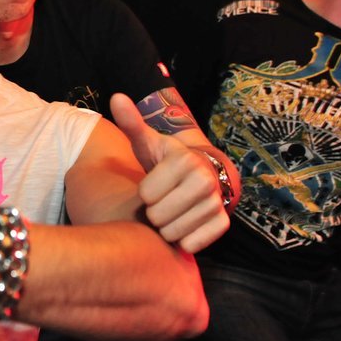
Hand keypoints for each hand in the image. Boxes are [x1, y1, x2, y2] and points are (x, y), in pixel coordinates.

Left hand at [110, 93, 228, 252]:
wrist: (200, 175)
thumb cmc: (165, 161)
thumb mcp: (147, 142)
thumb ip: (131, 123)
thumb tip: (116, 97)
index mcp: (184, 159)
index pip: (146, 194)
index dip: (144, 193)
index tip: (153, 183)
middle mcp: (205, 179)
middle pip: (157, 216)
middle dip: (154, 212)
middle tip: (162, 200)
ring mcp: (217, 201)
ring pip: (173, 233)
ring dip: (166, 228)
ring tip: (171, 212)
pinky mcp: (223, 222)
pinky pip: (194, 243)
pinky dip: (184, 240)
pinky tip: (183, 226)